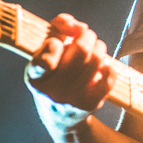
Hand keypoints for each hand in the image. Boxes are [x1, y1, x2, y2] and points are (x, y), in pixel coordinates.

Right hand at [26, 14, 115, 129]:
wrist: (60, 116)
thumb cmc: (54, 73)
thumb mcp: (46, 51)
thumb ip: (58, 28)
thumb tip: (78, 25)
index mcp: (34, 76)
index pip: (45, 60)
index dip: (55, 45)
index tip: (57, 43)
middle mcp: (51, 91)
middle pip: (80, 52)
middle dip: (87, 36)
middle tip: (87, 34)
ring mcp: (71, 100)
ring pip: (96, 61)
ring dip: (99, 47)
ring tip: (96, 46)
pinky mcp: (89, 105)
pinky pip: (108, 77)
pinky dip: (107, 65)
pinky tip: (102, 65)